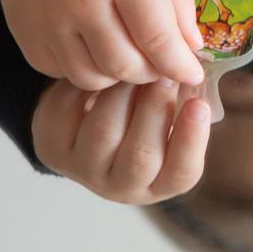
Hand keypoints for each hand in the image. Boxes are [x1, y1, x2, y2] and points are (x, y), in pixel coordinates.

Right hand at [0, 0, 204, 90]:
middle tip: (159, 61)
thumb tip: (192, 47)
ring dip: (117, 75)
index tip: (193, 75)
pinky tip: (92, 47)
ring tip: (126, 52)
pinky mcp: (24, 33)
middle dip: (151, 72)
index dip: (180, 65)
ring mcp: (47, 19)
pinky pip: (60, 73)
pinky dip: (83, 68)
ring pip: (92, 77)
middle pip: (124, 65)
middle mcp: (80, 0)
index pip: (157, 37)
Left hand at [33, 80, 210, 204]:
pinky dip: (86, 85)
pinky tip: (98, 69)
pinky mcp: (52, 148)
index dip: (192, 140)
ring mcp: (82, 170)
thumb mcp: (168, 124)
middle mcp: (120, 186)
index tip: (200, 104)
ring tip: (132, 65)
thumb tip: (194, 73)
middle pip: (140, 154)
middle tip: (164, 73)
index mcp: (158, 184)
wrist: (86, 130)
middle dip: (156, 108)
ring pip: (103, 131)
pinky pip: (68, 113)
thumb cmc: (141, 122)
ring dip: (122, 92)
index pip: (181, 173)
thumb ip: (183, 108)